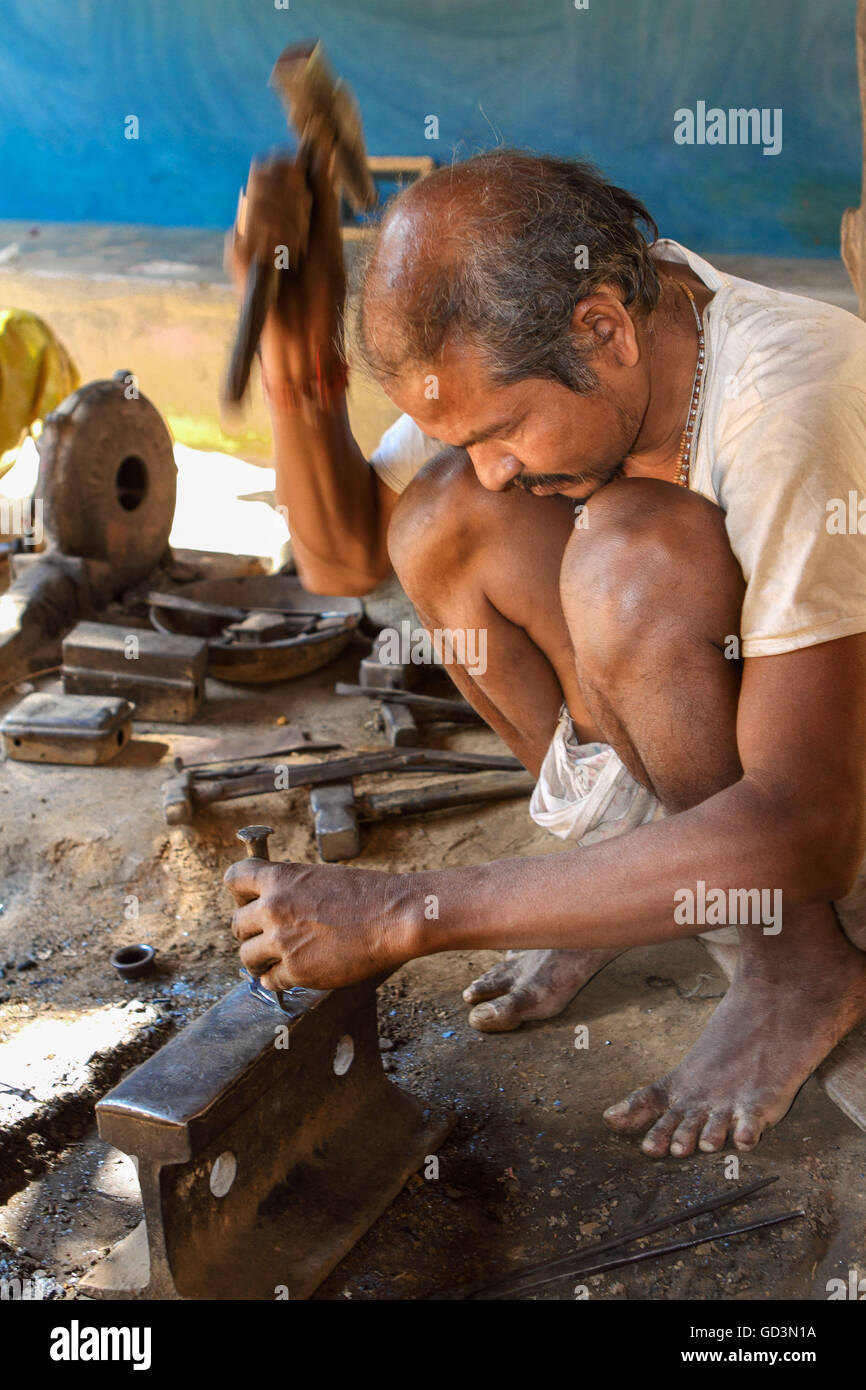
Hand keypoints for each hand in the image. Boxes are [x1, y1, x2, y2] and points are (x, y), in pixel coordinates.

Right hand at [224, 139, 346, 383]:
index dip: (292, 168)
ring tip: (298, 255)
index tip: (309, 190)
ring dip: (288, 224)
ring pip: (257, 199)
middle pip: (263, 174)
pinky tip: (284, 264)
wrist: (311, 340)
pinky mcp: (236, 259)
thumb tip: (322, 146)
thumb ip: (325, 195)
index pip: (276, 166)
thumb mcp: (331, 240)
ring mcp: (247, 239)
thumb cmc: (323, 298)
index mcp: (285, 212)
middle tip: (306, 232)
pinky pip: (248, 229)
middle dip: (292, 197)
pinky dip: (274, 243)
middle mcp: (261, 221)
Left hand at [224, 858, 415, 990]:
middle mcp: (273, 908)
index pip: (234, 879)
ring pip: (246, 956)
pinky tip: (290, 974)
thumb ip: (292, 889)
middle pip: (237, 925)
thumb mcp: (321, 877)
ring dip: (258, 959)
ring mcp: (282, 941)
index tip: (249, 901)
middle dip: (250, 931)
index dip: (240, 893)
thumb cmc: (368, 894)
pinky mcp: (296, 971)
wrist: (395, 918)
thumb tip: (275, 903)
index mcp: (280, 879)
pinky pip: (270, 981)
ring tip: (273, 960)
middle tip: (267, 937)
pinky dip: (277, 980)